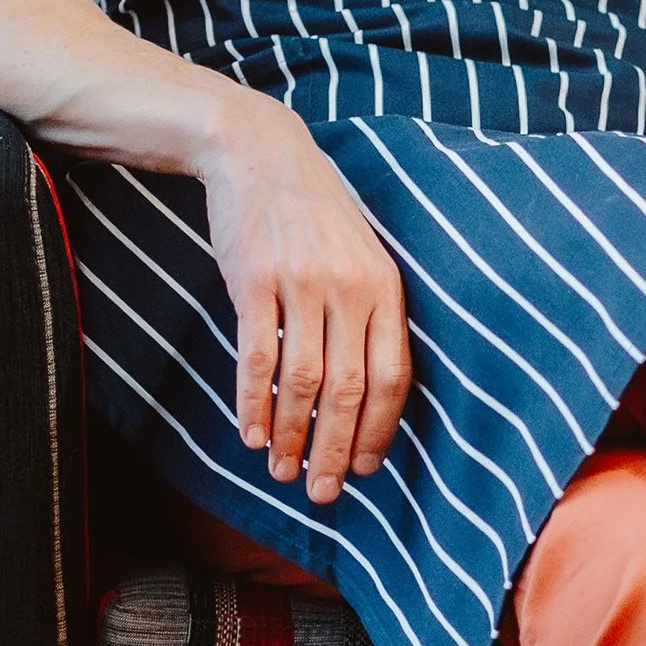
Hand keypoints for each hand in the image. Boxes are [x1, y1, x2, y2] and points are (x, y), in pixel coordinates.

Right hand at [195, 97, 411, 506]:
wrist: (260, 153)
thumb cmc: (312, 213)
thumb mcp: (359, 254)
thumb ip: (368, 311)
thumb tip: (367, 390)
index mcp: (384, 287)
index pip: (393, 376)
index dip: (379, 430)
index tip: (366, 468)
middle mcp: (349, 289)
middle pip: (349, 391)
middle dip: (337, 451)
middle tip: (324, 492)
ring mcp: (302, 285)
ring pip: (303, 382)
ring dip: (292, 437)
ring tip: (282, 471)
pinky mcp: (255, 282)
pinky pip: (257, 358)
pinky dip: (255, 404)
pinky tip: (252, 433)